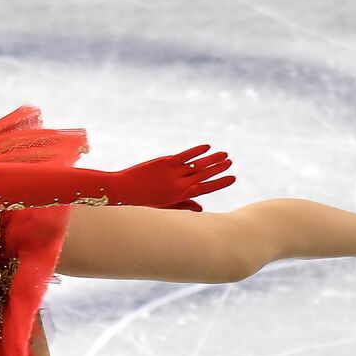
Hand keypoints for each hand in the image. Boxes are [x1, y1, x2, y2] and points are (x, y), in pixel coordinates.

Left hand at [117, 144, 235, 207]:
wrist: (122, 191)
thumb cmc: (142, 201)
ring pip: (198, 165)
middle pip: (204, 175)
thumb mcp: (164, 206)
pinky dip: (197, 151)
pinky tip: (207, 146)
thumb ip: (183, 205)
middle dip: (219, 169)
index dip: (220, 183)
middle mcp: (179, 184)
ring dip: (212, 159)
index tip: (232, 178)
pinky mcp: (165, 162)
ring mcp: (173, 173)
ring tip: (224, 154)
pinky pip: (185, 155)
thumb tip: (201, 208)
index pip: (205, 188)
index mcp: (179, 196)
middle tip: (230, 162)